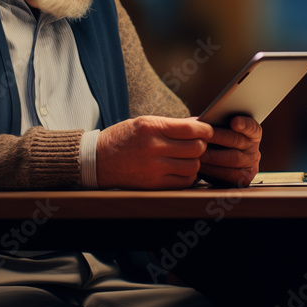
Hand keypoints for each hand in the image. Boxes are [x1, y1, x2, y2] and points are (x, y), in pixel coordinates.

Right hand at [96, 116, 212, 188]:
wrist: (99, 160)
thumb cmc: (123, 138)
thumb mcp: (145, 122)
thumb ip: (172, 124)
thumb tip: (198, 123)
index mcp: (152, 128)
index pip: (191, 129)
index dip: (205, 130)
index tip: (207, 131)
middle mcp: (154, 148)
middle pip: (196, 148)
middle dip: (201, 145)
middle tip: (197, 144)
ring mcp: (154, 168)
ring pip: (193, 166)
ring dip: (195, 161)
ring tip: (187, 157)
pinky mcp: (154, 184)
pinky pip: (184, 181)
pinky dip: (187, 176)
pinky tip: (180, 169)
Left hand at [200, 116, 261, 186]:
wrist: (216, 166)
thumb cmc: (216, 144)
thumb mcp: (219, 132)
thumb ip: (216, 125)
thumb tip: (203, 122)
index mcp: (252, 135)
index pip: (252, 127)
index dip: (244, 124)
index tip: (234, 122)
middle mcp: (254, 150)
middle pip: (237, 140)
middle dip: (217, 137)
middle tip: (201, 136)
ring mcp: (251, 165)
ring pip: (233, 159)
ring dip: (213, 156)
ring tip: (197, 152)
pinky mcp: (244, 179)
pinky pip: (229, 175)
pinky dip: (213, 170)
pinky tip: (201, 166)